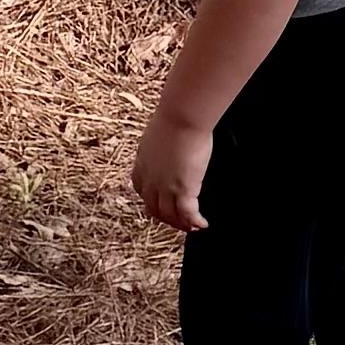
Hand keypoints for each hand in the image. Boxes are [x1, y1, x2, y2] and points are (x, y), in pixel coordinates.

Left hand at [133, 103, 214, 235]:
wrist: (181, 118)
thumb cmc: (174, 119)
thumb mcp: (159, 136)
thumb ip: (161, 147)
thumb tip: (170, 145)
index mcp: (142, 165)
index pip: (141, 190)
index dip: (151, 200)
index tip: (161, 204)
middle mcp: (150, 179)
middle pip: (154, 208)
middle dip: (166, 218)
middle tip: (178, 221)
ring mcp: (165, 187)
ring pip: (169, 215)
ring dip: (181, 224)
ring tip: (192, 226)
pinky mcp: (182, 190)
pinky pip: (188, 214)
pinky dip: (195, 221)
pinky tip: (202, 223)